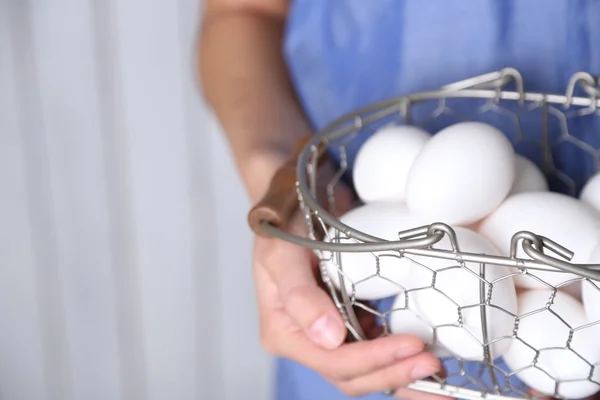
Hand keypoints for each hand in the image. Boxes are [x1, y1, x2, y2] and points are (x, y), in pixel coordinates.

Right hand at [251, 162, 451, 398]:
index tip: (412, 346)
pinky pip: (375, 347)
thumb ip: (299, 296)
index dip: (374, 360)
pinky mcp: (349, 322)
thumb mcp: (283, 251)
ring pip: (367, 370)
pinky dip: (399, 356)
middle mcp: (307, 339)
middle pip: (352, 375)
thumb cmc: (286, 221)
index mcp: (285, 331)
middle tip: (432, 365)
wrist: (299, 198)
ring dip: (400, 373)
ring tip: (437, 370)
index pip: (332, 361)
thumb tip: (329, 338)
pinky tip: (425, 353)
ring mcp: (330, 333)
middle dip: (392, 374)